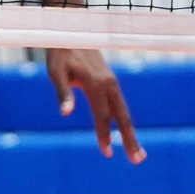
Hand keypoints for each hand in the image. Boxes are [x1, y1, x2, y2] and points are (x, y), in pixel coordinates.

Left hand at [43, 47, 145, 161]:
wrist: (72, 33)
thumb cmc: (60, 53)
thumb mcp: (56, 72)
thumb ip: (63, 93)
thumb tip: (66, 113)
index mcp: (96, 84)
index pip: (102, 116)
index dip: (104, 135)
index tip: (107, 153)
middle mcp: (109, 85)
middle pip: (123, 117)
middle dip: (130, 139)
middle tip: (138, 160)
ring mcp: (112, 83)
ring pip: (124, 112)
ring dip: (131, 133)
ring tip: (137, 153)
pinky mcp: (111, 83)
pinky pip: (120, 106)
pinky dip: (125, 122)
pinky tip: (125, 132)